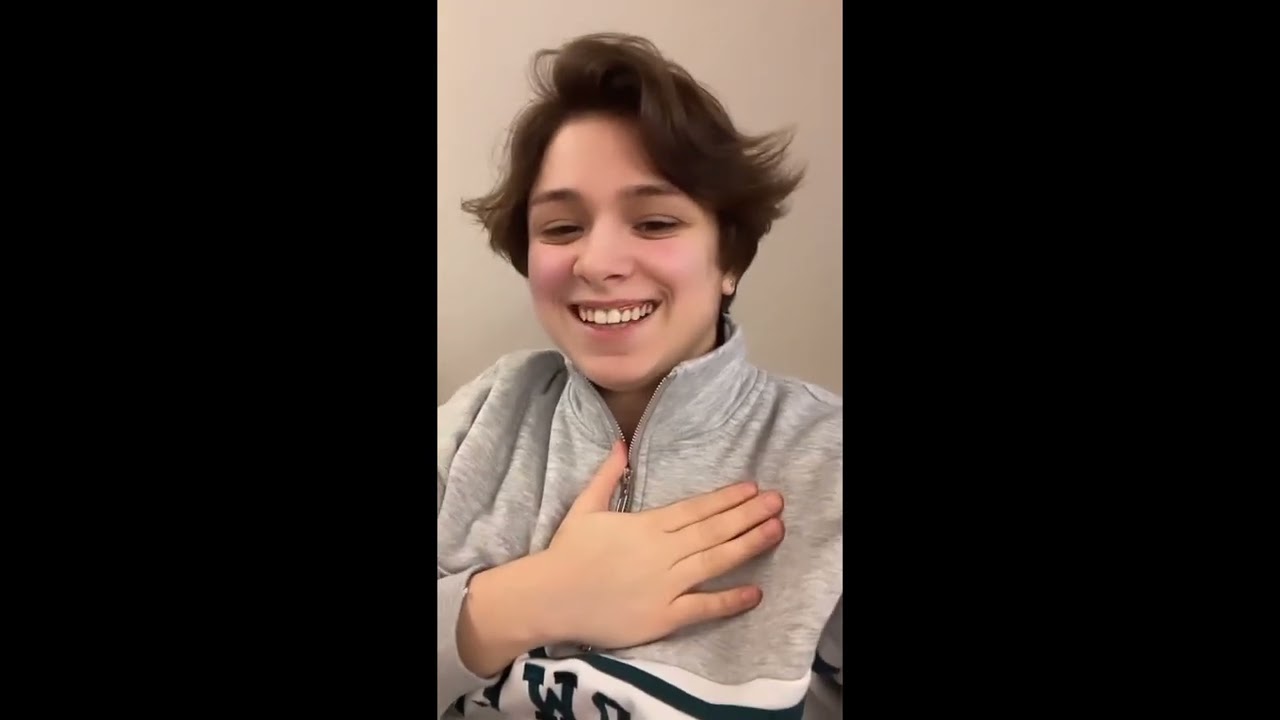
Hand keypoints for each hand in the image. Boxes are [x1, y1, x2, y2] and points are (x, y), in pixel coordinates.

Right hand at [541, 440, 784, 649]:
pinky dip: (729, 600)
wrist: (548, 597)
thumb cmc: (566, 552)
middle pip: (713, 531)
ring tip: (777, 531)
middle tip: (779, 503)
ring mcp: (664, 585)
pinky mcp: (662, 617)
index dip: (727, 498)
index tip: (753, 488)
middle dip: (748, 515)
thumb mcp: (585, 506)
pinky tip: (755, 592)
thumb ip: (608, 475)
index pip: (695, 509)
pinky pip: (702, 607)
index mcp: (646, 525)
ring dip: (748, 545)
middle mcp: (661, 552)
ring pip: (715, 562)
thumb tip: (621, 443)